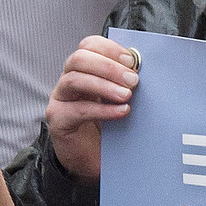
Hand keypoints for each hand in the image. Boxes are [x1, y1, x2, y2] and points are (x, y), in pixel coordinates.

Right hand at [45, 36, 140, 183]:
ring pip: (74, 80)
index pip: (88, 46)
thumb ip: (127, 82)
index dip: (108, 49)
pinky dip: (102, 109)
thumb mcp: (121, 99)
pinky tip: (122, 112)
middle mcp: (68, 80)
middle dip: (108, 67)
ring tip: (127, 95)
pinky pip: (77, 109)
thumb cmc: (111, 126)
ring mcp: (60, 99)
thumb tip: (146, 69)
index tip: (131, 60)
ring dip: (104, 85)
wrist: (95, 160)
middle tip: (133, 81)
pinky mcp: (58, 119)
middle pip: (79, 59)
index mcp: (84, 70)